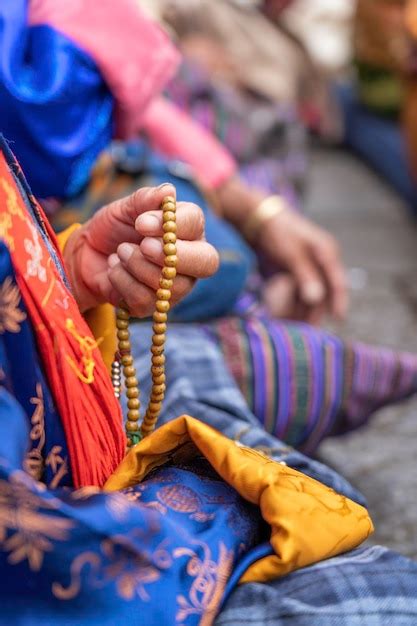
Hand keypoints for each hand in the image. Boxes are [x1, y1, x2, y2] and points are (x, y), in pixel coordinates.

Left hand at [64, 184, 218, 313]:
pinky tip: (115, 269)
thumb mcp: (124, 208)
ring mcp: (176, 286)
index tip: (142, 222)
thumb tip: (169, 192)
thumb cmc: (113, 228)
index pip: (196, 224)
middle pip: (206, 262)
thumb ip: (145, 199)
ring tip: (120, 251)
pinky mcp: (154, 306)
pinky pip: (146, 299)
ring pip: (172, 283)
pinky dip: (123, 280)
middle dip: (174, 255)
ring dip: (137, 265)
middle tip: (143, 245)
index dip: (173, 224)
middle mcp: (190, 259)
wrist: (87, 255)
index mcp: (188, 229)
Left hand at [215, 176, 346, 321]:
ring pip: (309, 296)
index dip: (339, 301)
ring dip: (302, 311)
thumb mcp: (292, 253)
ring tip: (293, 327)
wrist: (259, 219)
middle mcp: (320, 262)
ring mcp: (308, 268)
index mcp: (326, 252)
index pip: (338, 281)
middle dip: (315, 312)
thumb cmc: (278, 232)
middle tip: (308, 331)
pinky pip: (297, 293)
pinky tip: (284, 316)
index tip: (339, 319)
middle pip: (323, 293)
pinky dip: (292, 304)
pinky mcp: (296, 273)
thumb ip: (306, 275)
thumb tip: (317, 298)